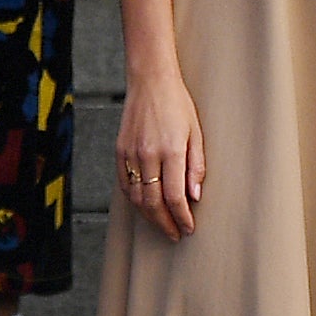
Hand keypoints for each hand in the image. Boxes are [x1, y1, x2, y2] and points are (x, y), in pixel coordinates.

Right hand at [118, 67, 208, 239]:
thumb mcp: (196, 132)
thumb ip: (196, 166)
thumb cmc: (177, 104)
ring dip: (150, 217)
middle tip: (176, 234)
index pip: (174, 196)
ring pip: (137, 198)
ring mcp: (130, 154)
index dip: (181, 217)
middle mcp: (147, 155)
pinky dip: (135, 201)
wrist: (150, 81)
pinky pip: (125, 185)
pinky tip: (145, 207)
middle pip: (153, 203)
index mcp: (170, 150)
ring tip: (163, 224)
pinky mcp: (119, 151)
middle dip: (165, 224)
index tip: (188, 228)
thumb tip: (194, 197)